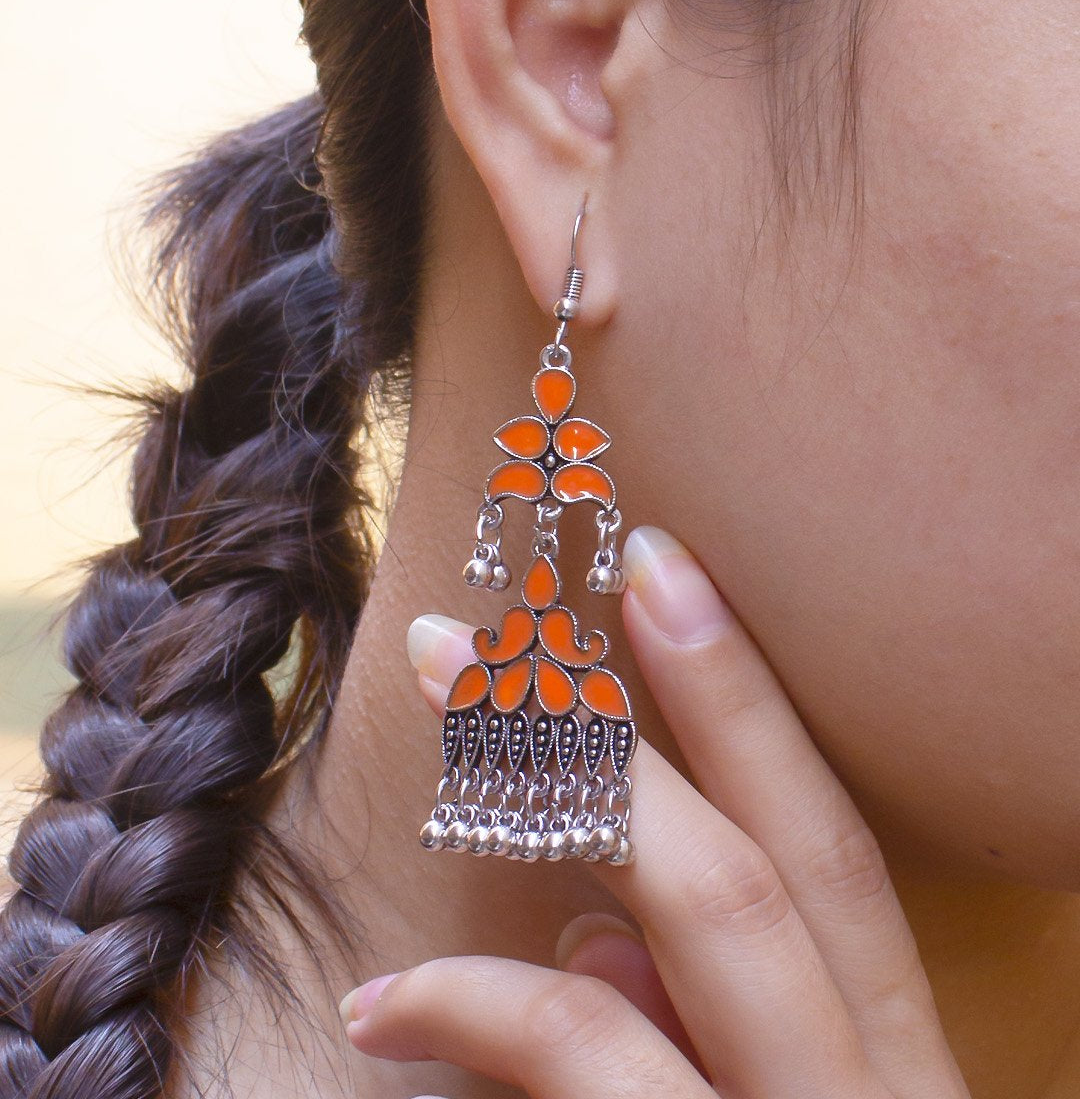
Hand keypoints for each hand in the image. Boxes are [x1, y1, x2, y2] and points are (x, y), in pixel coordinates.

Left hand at [340, 525, 969, 1097]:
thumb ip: (693, 1031)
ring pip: (714, 912)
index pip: (832, 851)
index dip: (750, 702)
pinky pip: (593, 1051)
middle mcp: (873, 1087)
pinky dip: (483, 1006)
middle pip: (779, 853)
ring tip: (442, 688)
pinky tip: (387, 999)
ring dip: (563, 787)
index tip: (663, 567)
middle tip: (509, 606)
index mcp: (890, 1059)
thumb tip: (593, 939)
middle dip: (649, 705)